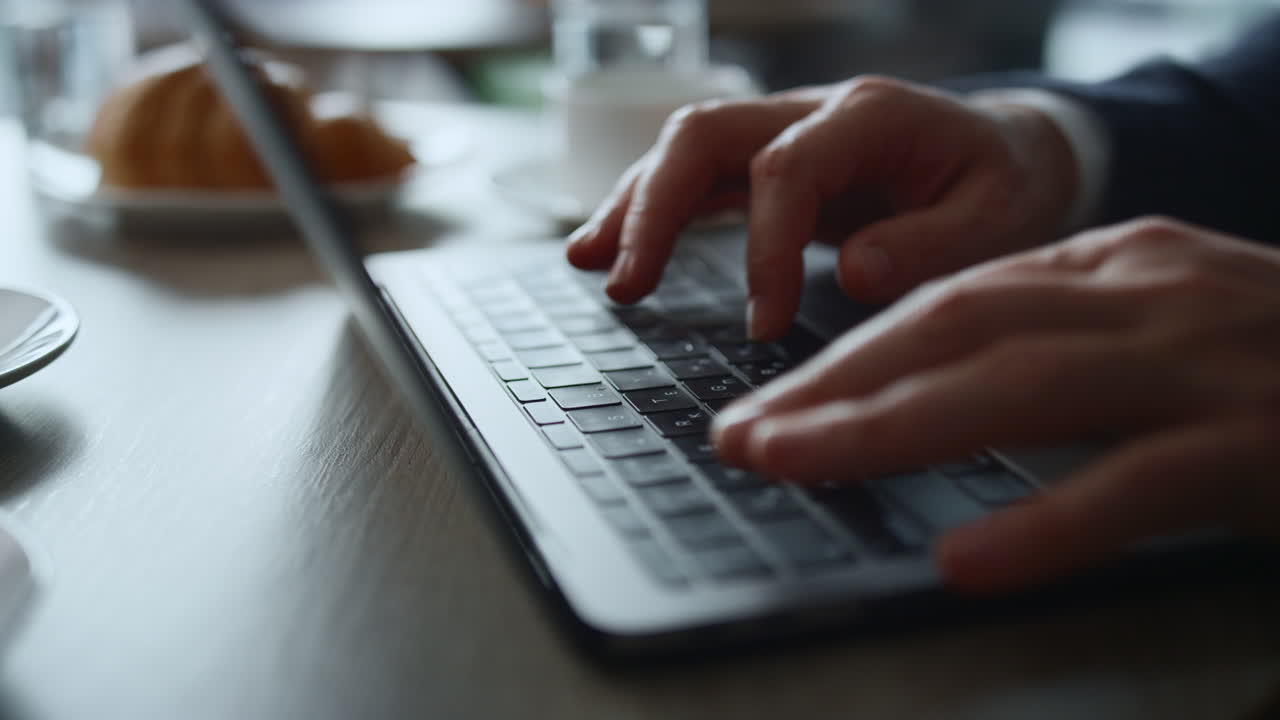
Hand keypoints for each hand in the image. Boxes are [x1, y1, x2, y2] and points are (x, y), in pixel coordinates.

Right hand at [565, 76, 1078, 339]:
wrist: (1013, 154)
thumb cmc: (1007, 188)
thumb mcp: (1001, 222)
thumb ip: (933, 246)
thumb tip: (855, 273)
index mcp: (872, 117)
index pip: (785, 169)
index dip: (763, 249)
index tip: (763, 325)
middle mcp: (815, 112)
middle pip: (705, 135)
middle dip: (655, 209)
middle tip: (627, 287)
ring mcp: (786, 132)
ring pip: (685, 149)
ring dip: (633, 206)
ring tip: (590, 265)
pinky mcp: (771, 163)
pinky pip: (696, 177)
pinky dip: (650, 212)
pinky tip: (611, 251)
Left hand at [710, 217, 1279, 592]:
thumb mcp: (1161, 326)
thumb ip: (1059, 345)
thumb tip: (931, 392)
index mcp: (1113, 266)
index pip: (949, 303)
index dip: (848, 354)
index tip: (769, 400)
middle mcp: (1145, 296)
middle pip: (956, 331)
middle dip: (836, 384)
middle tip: (744, 434)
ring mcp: (1204, 365)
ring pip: (1019, 389)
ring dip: (890, 431)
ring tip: (793, 465)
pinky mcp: (1263, 444)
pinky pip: (1139, 485)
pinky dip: (1047, 524)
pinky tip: (968, 563)